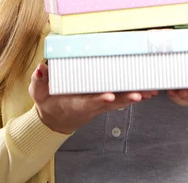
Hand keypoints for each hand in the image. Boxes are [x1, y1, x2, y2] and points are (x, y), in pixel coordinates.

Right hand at [29, 62, 157, 133]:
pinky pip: (121, 98)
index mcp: (75, 103)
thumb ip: (39, 81)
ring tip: (149, 92)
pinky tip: (147, 92)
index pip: (89, 101)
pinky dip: (134, 95)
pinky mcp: (105, 101)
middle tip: (139, 94)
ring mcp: (99, 104)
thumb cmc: (48, 101)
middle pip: (110, 103)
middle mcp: (91, 105)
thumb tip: (40, 69)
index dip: (99, 99)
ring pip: (119, 101)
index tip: (108, 96)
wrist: (55, 117)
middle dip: (125, 99)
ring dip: (134, 97)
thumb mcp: (38, 92)